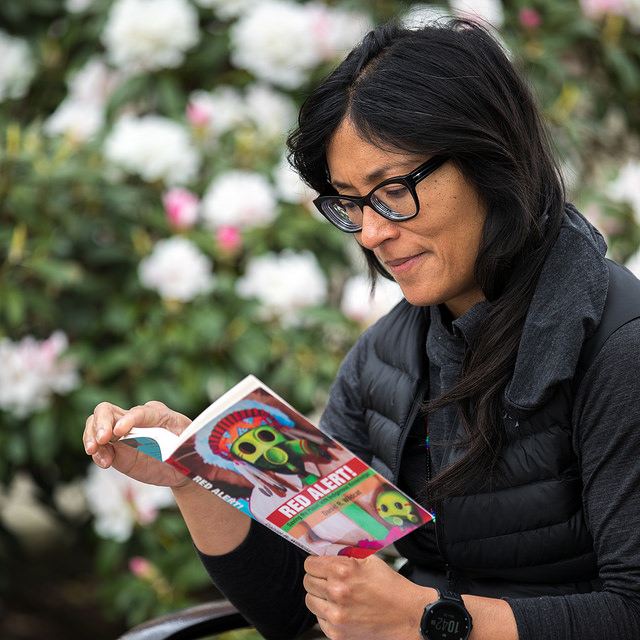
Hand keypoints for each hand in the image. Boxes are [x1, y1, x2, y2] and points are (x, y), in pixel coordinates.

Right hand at [83, 400, 191, 487]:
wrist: (183, 466)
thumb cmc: (189, 448)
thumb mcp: (190, 440)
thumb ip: (182, 439)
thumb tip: (178, 446)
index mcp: (157, 413)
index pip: (139, 412)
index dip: (130, 419)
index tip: (121, 431)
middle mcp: (135, 420)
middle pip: (107, 410)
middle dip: (101, 422)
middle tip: (101, 439)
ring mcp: (122, 435)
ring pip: (96, 425)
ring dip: (90, 437)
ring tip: (94, 451)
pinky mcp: (116, 452)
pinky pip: (99, 448)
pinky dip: (97, 454)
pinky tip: (104, 463)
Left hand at [303, 554, 434, 639]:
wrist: (408, 616)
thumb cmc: (391, 587)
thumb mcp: (370, 561)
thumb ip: (346, 556)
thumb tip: (327, 551)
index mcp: (343, 570)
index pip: (310, 564)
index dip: (315, 563)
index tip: (319, 564)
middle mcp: (336, 592)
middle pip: (308, 581)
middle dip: (316, 578)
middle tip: (328, 579)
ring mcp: (336, 615)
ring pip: (309, 600)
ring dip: (319, 596)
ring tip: (334, 594)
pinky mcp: (336, 633)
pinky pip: (319, 618)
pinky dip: (326, 613)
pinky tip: (341, 608)